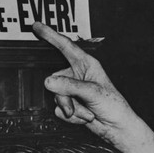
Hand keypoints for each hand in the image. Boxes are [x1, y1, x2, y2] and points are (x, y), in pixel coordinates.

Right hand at [32, 22, 143, 148]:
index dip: (50, 35)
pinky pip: (59, 109)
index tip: (37, 26)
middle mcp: (78, 75)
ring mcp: (73, 90)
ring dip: (72, 109)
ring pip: (57, 97)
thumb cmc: (113, 105)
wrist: (116, 127)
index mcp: (87, 64)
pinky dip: (72, 116)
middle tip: (81, 104)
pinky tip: (85, 117)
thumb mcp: (93, 92)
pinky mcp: (71, 104)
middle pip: (56, 79)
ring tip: (88, 112)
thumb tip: (49, 82)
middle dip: (67, 97)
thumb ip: (70, 86)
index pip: (65, 46)